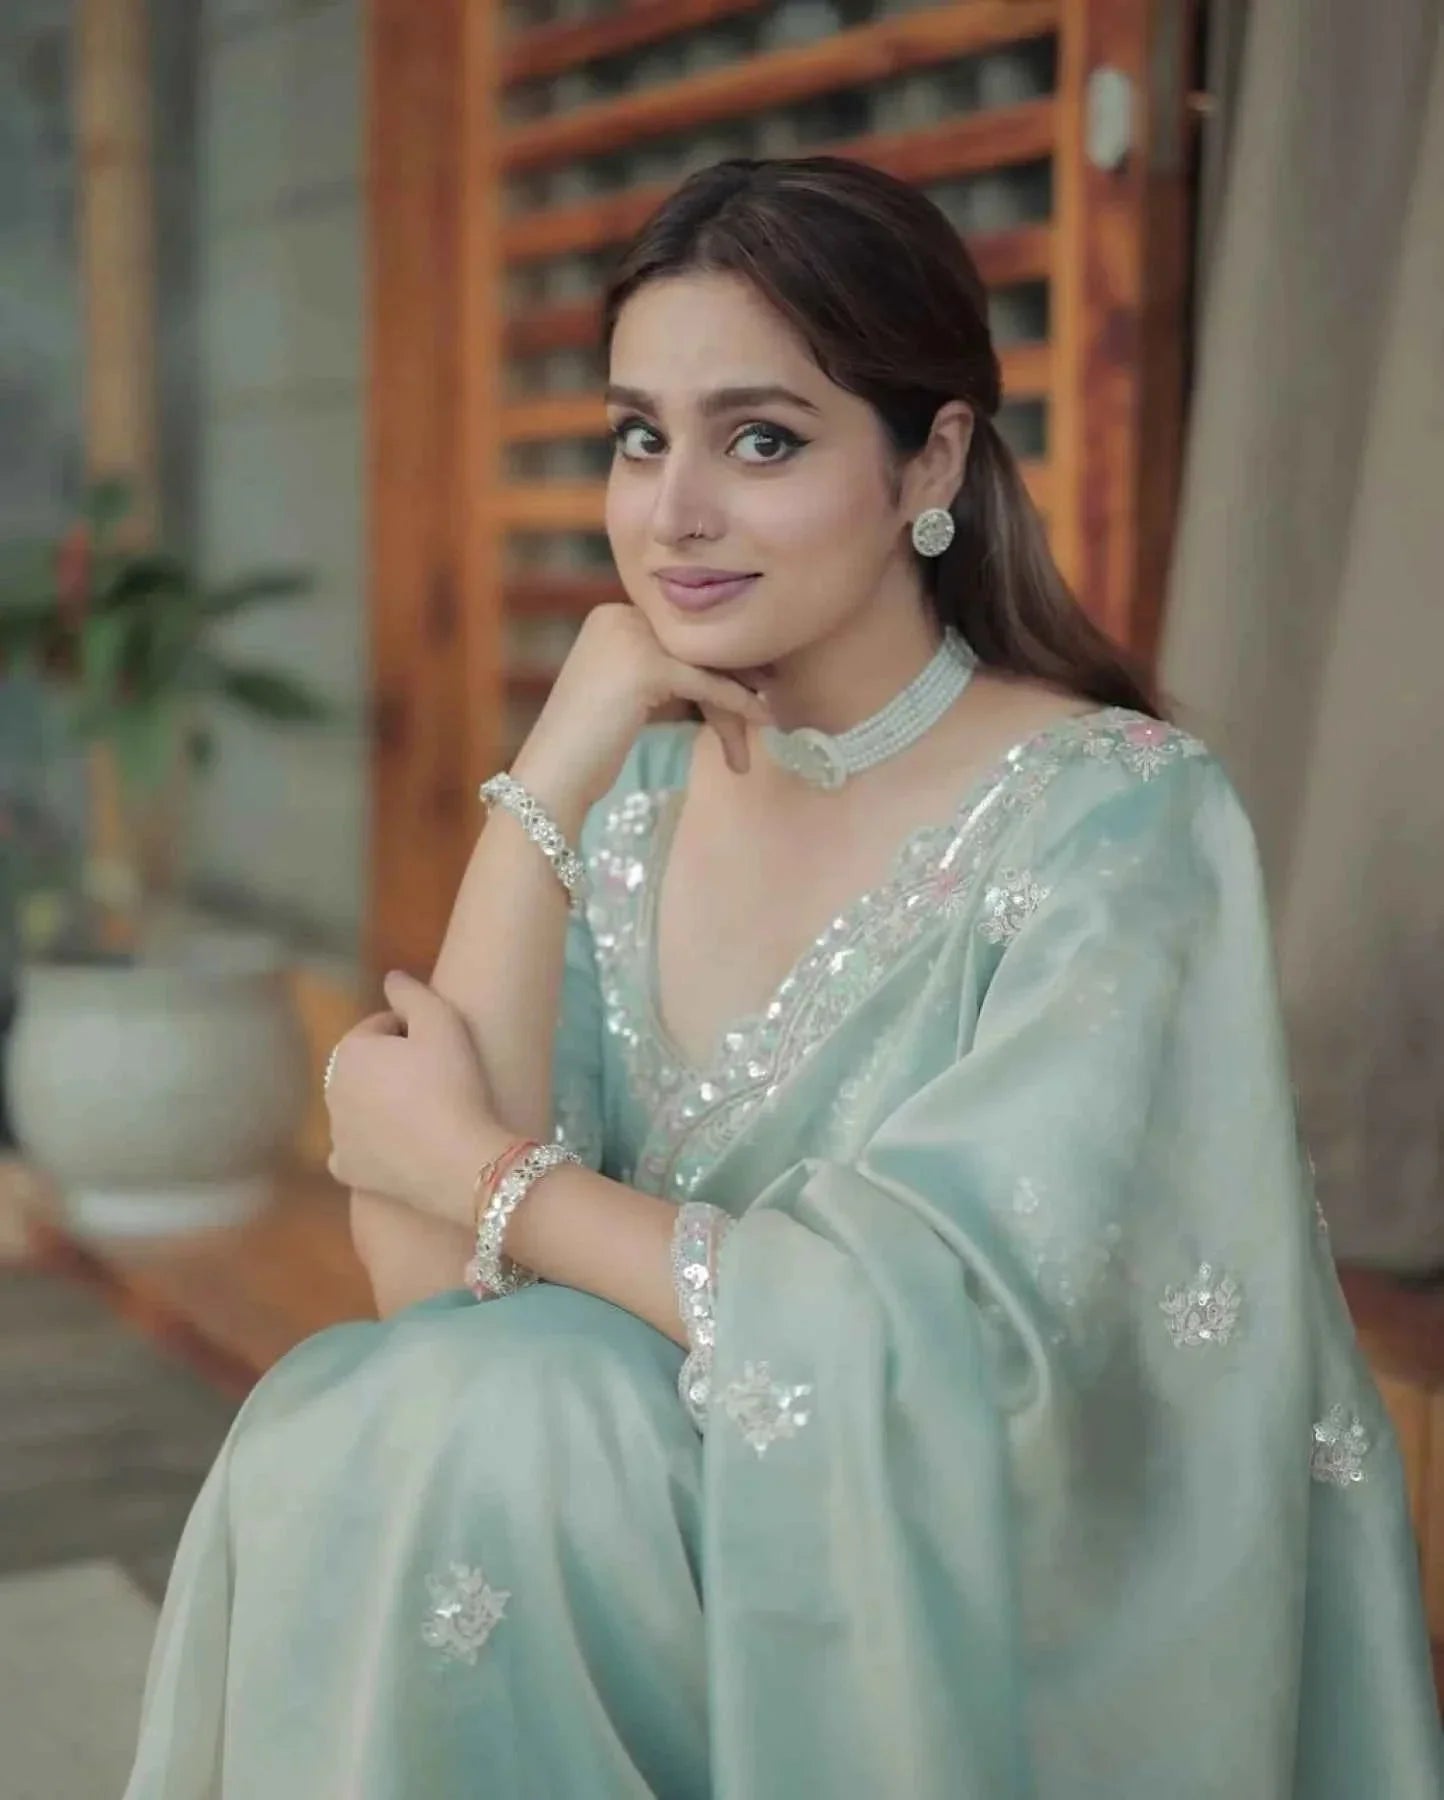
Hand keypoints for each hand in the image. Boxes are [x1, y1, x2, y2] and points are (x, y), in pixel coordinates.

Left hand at [325, 971, 508, 1223]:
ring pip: (360, 1108)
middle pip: (368, 1068)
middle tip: (437, 1080)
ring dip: (383, 1104)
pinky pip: (354, 1150)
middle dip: (393, 1068)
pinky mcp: (346, 1169)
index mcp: (349, 1051)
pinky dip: (372, 1146)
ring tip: (425, 1114)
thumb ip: (411, 992)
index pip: (381, 1028)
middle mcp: (331, 1090)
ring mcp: (336, 1134)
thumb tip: (390, 976)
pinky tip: (398, 1146)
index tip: (442, 1049)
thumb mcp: (442, 1021)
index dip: (415, 1033)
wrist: (459, 1160)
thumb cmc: (453, 1084)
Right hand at [510, 603, 771, 830]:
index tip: (756, 679)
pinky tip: (762, 718)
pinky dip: (737, 702)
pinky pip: (706, 684)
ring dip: (737, 698)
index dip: (719, 659)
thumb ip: (659, 669)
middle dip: (735, 675)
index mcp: (611, 615)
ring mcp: (631, 638)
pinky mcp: (647, 667)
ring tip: (767, 720)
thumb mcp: (625, 693)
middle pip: (694, 646)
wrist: (553, 776)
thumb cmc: (588, 748)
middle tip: (770, 695)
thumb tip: (718, 667)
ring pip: (703, 665)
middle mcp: (618, 615)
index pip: (679, 634)